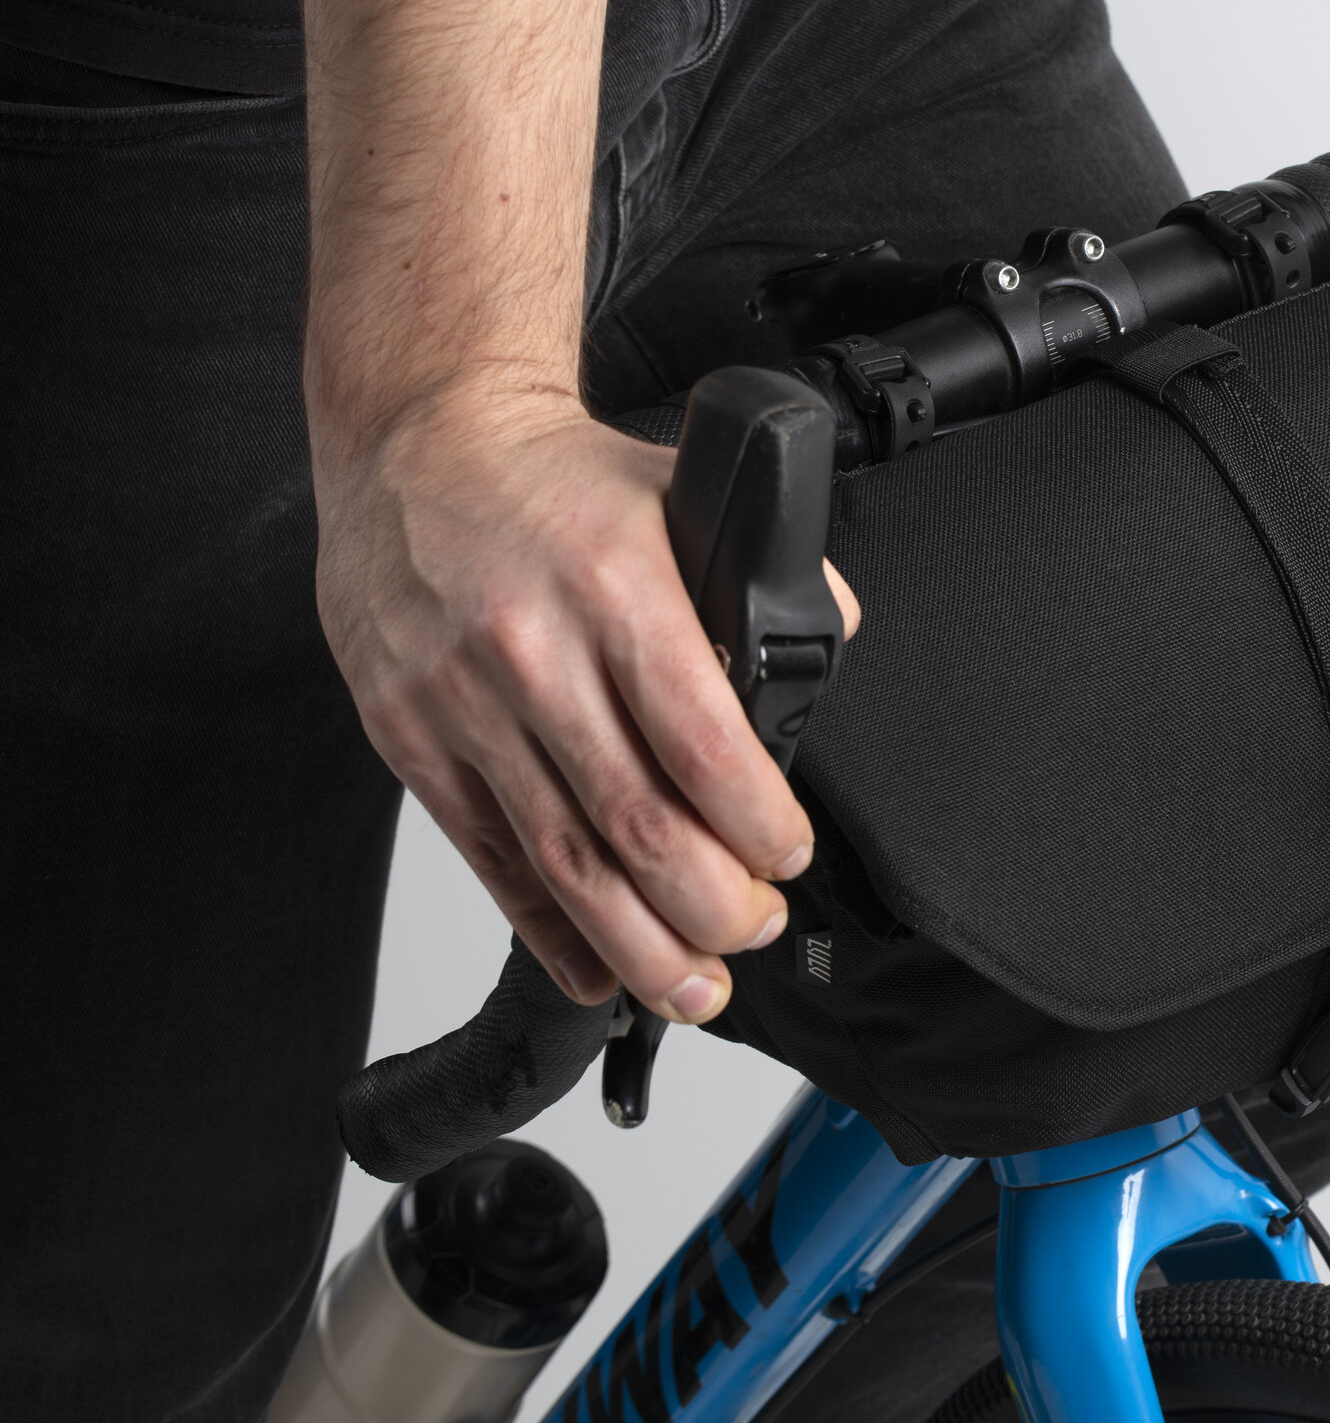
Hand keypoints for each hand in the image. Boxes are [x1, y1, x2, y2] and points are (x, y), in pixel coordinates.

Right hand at [312, 385, 861, 1024]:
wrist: (417, 438)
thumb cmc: (554, 478)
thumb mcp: (678, 493)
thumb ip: (762, 571)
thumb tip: (825, 640)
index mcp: (616, 590)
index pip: (702, 743)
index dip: (756, 825)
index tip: (787, 857)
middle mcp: (534, 651)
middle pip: (637, 823)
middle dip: (710, 905)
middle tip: (752, 929)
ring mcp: (463, 702)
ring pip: (563, 860)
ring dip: (638, 944)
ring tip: (694, 985)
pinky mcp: (411, 735)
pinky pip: (489, 856)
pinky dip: (548, 928)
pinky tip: (597, 968)